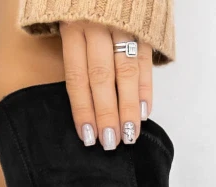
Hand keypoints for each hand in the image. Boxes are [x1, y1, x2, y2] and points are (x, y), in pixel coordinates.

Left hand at [59, 21, 153, 149]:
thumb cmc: (85, 2)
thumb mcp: (69, 18)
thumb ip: (76, 52)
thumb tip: (84, 99)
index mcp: (73, 27)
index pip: (78, 78)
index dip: (83, 109)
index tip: (87, 136)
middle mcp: (97, 26)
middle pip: (101, 79)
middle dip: (107, 114)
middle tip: (110, 143)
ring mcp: (123, 24)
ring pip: (125, 72)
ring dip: (128, 108)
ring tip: (130, 135)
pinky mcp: (144, 24)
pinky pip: (145, 59)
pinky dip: (145, 87)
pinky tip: (145, 111)